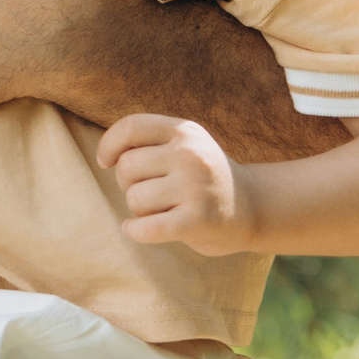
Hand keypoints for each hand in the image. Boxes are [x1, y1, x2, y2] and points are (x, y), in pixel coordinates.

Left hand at [97, 114, 256, 254]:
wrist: (253, 208)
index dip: (109, 145)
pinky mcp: (198, 221)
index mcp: (184, 131)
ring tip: (162, 209)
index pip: (131, 127)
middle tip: (151, 192)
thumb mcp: (184, 145)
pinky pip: (146, 227)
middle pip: (127, 167)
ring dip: (139, 209)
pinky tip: (137, 229)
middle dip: (128, 183)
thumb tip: (105, 155)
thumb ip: (149, 141)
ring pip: (134, 198)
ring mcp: (196, 187)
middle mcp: (191, 155)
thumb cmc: (201, 177)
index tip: (105, 162)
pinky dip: (135, 231)